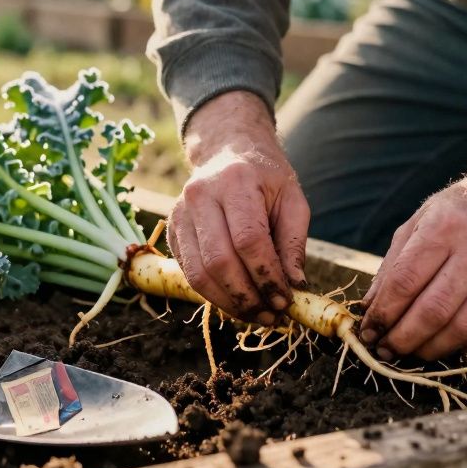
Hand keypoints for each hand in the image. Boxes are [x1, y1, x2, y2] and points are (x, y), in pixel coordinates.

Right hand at [168, 91, 309, 325]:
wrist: (227, 151)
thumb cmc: (266, 178)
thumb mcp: (292, 200)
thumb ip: (294, 243)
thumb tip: (295, 286)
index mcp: (235, 181)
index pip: (248, 240)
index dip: (267, 276)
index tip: (285, 300)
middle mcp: (200, 195)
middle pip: (219, 261)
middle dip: (247, 297)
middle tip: (271, 316)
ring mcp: (180, 213)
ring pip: (199, 273)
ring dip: (229, 303)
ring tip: (256, 316)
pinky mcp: (171, 230)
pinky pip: (189, 273)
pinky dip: (214, 295)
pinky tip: (237, 303)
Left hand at [358, 133, 466, 360]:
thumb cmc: (459, 212)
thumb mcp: (419, 221)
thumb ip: (393, 265)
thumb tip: (370, 309)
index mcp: (444, 227)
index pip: (406, 281)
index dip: (383, 313)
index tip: (368, 331)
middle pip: (433, 311)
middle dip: (402, 338)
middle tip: (384, 350)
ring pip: (460, 328)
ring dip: (427, 349)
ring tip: (407, 353)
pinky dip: (454, 344)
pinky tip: (435, 345)